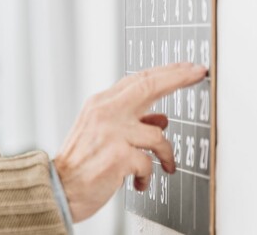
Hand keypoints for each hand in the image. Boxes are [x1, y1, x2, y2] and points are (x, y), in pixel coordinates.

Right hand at [53, 63, 206, 221]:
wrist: (59, 189)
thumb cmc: (80, 163)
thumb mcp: (100, 134)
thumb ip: (129, 122)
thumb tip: (159, 119)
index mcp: (99, 104)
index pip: (137, 80)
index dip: (166, 72)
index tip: (187, 68)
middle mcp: (105, 113)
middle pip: (148, 86)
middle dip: (178, 77)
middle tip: (197, 73)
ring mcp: (112, 133)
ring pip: (157, 135)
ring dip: (166, 154)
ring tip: (165, 165)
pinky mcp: (119, 156)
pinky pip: (149, 163)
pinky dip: (147, 175)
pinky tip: (139, 182)